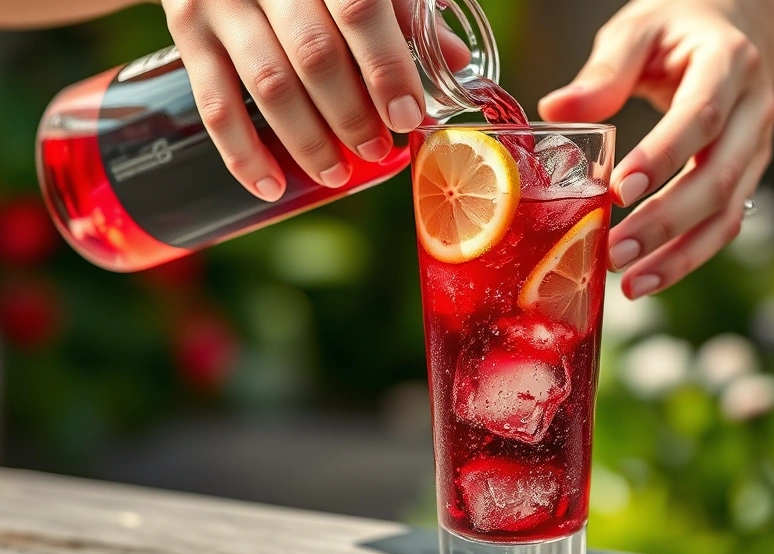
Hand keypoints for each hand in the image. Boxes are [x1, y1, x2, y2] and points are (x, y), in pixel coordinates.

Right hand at [159, 0, 469, 200]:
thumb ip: (403, 11)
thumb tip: (455, 63)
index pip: (359, 10)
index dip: (386, 68)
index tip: (407, 116)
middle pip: (313, 54)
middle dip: (350, 112)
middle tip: (376, 147)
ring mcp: (220, 3)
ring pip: (268, 84)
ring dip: (308, 139)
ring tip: (338, 173)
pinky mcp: (187, 34)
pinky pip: (213, 104)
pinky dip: (243, 153)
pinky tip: (272, 185)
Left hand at [539, 0, 773, 298]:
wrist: (740, 23)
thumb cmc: (680, 25)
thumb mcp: (640, 29)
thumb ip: (604, 71)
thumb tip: (555, 112)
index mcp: (729, 63)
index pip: (701, 117)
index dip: (663, 157)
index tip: (620, 191)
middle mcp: (755, 109)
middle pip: (720, 176)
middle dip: (667, 221)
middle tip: (616, 253)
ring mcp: (758, 146)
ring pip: (729, 211)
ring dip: (681, 255)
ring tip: (632, 285)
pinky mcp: (748, 174)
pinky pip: (726, 221)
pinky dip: (690, 255)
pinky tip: (650, 276)